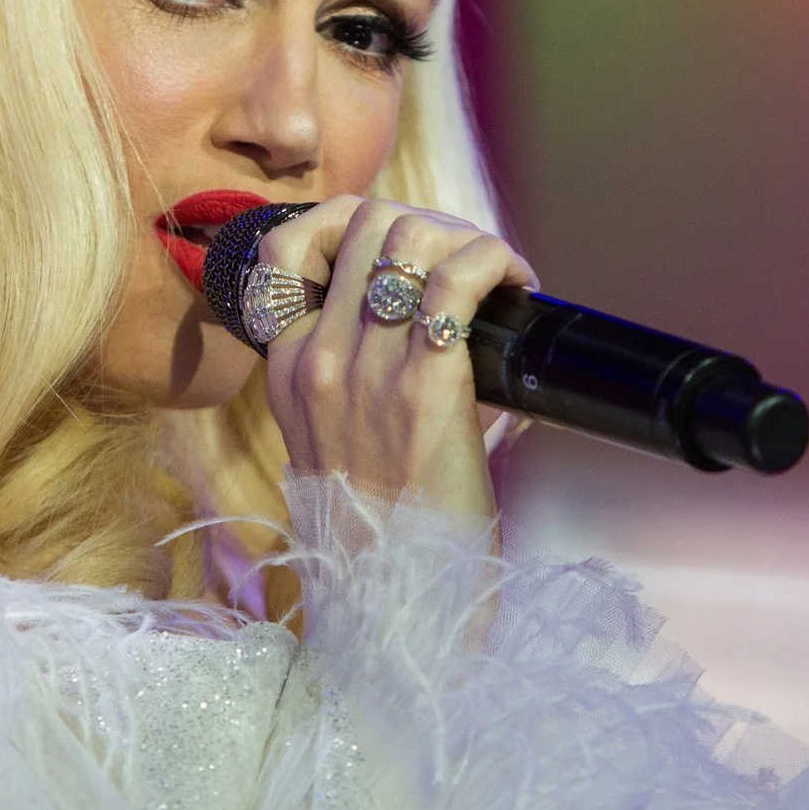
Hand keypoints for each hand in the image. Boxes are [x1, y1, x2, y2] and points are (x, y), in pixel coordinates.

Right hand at [254, 197, 537, 523]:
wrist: (397, 587)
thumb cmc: (389, 516)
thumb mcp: (340, 436)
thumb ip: (360, 375)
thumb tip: (437, 319)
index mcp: (289, 367)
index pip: (296, 245)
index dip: (363, 223)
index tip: (410, 250)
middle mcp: (317, 359)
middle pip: (366, 223)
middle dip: (429, 222)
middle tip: (471, 257)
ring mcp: (364, 372)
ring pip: (410, 238)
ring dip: (465, 236)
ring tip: (497, 270)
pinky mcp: (421, 389)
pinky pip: (456, 282)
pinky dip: (495, 262)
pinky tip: (519, 282)